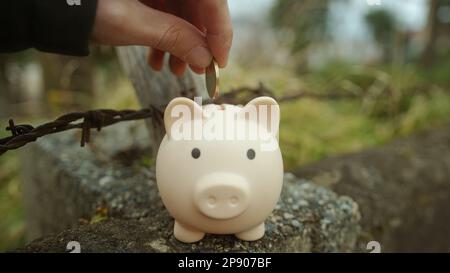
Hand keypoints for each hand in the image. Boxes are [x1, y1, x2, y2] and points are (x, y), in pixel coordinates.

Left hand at [92, 0, 232, 75]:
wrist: (52, 6)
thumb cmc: (85, 5)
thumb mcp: (133, 23)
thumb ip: (174, 37)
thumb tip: (206, 58)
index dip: (220, 29)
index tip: (219, 60)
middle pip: (198, 7)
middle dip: (199, 41)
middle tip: (198, 70)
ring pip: (183, 13)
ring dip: (182, 44)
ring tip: (174, 70)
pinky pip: (167, 15)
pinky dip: (166, 39)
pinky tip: (157, 59)